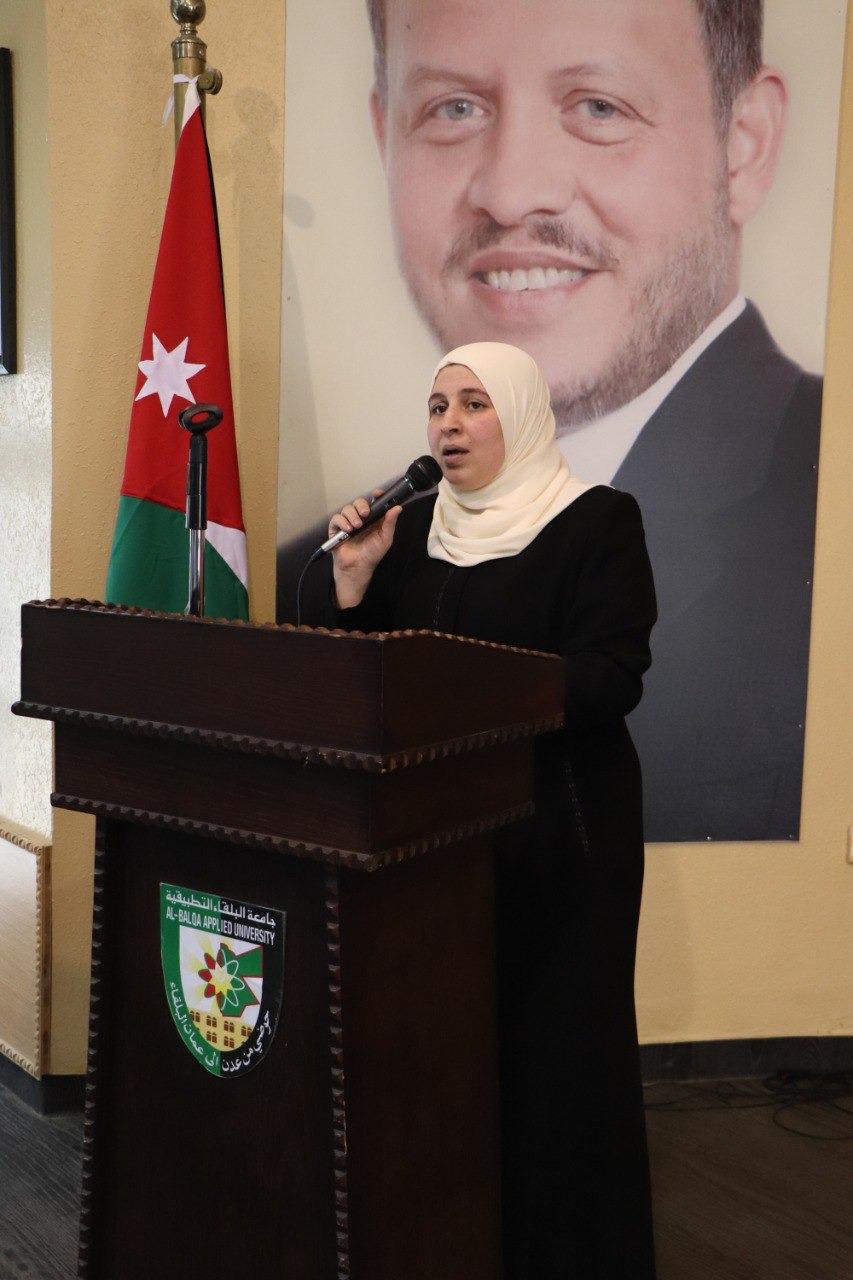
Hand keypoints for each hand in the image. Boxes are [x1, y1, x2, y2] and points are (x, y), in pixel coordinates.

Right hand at [329, 490, 401, 607]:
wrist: (358, 567)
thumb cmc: (372, 554)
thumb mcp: (385, 538)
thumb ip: (390, 523)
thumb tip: (397, 508)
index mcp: (373, 519)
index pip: (373, 502)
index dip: (375, 496)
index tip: (377, 494)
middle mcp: (360, 519)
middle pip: (358, 502)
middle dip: (362, 505)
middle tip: (365, 514)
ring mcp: (348, 523)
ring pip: (347, 509)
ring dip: (352, 515)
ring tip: (357, 527)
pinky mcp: (337, 529)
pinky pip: (337, 519)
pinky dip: (342, 522)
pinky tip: (348, 530)